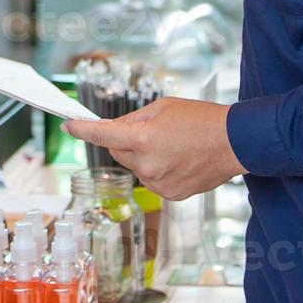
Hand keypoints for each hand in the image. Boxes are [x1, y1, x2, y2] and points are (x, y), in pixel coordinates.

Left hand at [64, 97, 246, 200]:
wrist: (235, 142)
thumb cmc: (200, 119)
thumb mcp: (162, 107)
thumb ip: (133, 119)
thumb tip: (114, 129)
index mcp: (144, 138)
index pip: (102, 135)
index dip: (82, 130)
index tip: (68, 125)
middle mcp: (147, 164)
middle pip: (117, 152)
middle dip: (124, 141)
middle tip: (149, 130)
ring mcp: (158, 183)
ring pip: (134, 167)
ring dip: (141, 156)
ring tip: (170, 145)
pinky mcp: (169, 195)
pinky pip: (150, 179)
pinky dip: (156, 169)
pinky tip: (177, 159)